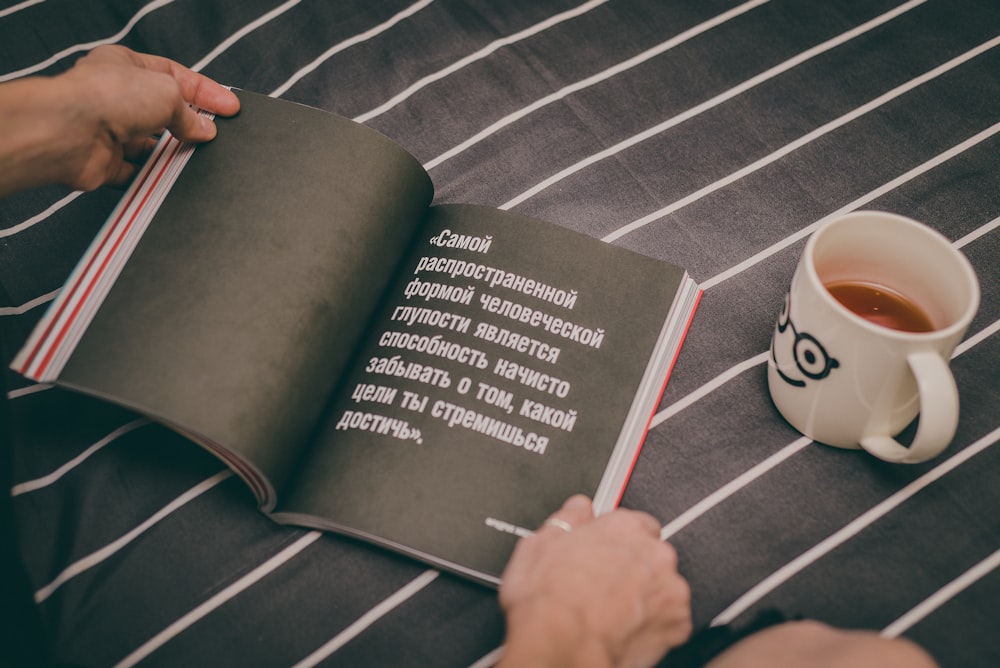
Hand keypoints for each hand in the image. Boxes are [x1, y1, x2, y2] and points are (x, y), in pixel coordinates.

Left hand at [0, 45, 239, 195]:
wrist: (70, 132)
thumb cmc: (106, 96)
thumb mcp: (167, 93)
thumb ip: (190, 114)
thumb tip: (204, 129)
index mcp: (126, 66)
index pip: (175, 77)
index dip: (205, 92)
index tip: (230, 107)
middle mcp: (115, 96)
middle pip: (164, 112)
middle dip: (188, 124)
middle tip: (213, 134)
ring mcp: (109, 130)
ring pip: (151, 145)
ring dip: (171, 152)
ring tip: (193, 156)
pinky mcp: (106, 163)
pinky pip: (137, 173)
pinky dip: (153, 177)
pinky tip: (168, 176)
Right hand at [498, 495, 691, 667]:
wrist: (560, 642)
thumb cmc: (550, 598)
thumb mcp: (540, 543)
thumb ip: (568, 518)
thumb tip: (578, 507)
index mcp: (625, 527)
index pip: (637, 524)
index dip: (619, 543)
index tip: (607, 556)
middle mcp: (654, 552)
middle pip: (653, 556)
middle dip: (635, 569)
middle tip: (606, 587)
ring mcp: (670, 588)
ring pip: (664, 588)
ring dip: (647, 597)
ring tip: (614, 612)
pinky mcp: (678, 623)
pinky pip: (671, 622)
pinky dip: (654, 626)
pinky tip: (627, 630)